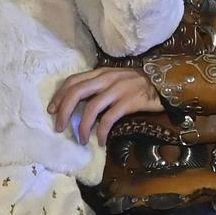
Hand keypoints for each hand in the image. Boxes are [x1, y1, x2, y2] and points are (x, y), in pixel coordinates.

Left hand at [49, 66, 164, 145]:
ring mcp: (118, 89)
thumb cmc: (137, 84)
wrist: (164, 84)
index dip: (59, 95)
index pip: (73, 81)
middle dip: (63, 111)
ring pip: (91, 108)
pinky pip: (109, 119)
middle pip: (76, 92)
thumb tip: (78, 103)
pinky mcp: (129, 102)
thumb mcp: (115, 79)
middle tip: (58, 127)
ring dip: (81, 126)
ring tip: (80, 140)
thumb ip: (98, 86)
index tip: (51, 110)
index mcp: (101, 72)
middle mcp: (106, 78)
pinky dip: (101, 132)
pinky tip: (100, 141)